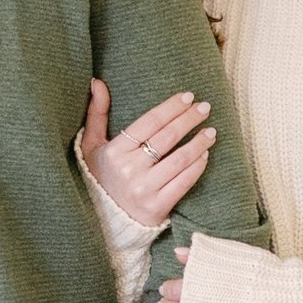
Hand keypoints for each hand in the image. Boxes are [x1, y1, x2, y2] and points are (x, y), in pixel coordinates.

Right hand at [82, 79, 215, 230]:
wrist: (103, 220)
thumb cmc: (99, 176)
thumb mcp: (91, 146)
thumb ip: (96, 114)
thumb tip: (97, 82)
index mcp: (114, 151)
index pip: (149, 122)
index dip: (171, 107)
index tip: (188, 96)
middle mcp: (128, 169)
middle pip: (167, 137)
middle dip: (189, 119)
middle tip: (204, 108)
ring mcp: (144, 189)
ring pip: (180, 159)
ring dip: (199, 142)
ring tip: (211, 131)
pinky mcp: (157, 207)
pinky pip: (183, 182)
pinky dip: (197, 166)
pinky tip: (205, 155)